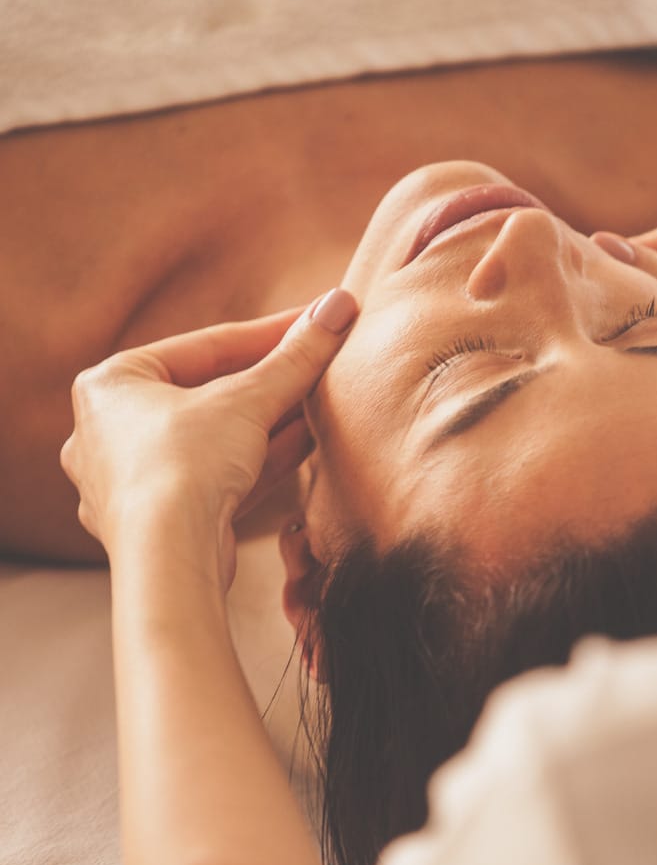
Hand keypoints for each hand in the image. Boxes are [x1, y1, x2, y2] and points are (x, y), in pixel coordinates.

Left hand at [60, 288, 356, 584]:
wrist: (168, 559)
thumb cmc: (185, 467)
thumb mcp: (249, 399)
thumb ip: (295, 356)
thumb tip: (338, 305)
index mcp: (110, 383)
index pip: (207, 347)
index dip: (272, 332)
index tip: (317, 321)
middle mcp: (110, 430)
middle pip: (211, 393)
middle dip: (273, 380)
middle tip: (321, 361)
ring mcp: (132, 479)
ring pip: (216, 438)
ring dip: (272, 420)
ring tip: (322, 400)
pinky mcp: (161, 521)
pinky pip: (217, 475)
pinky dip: (260, 458)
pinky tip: (306, 441)